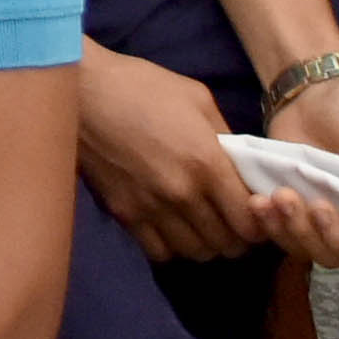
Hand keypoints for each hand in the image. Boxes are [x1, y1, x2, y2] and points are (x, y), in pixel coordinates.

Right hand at [76, 42, 270, 262]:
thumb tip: (241, 167)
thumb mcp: (197, 98)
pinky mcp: (123, 213)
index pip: (249, 221)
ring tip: (203, 226)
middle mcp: (182, 193)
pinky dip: (172, 247)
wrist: (80, 89)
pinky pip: (159, 252)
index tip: (254, 213)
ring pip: (196, 253)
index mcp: (206, 163)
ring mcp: (150, 208)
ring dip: (206, 243)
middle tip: (232, 221)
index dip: (259, 223)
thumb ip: (225, 137)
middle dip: (237, 236)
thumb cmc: (141, 85)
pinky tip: (172, 227)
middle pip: (226, 244)